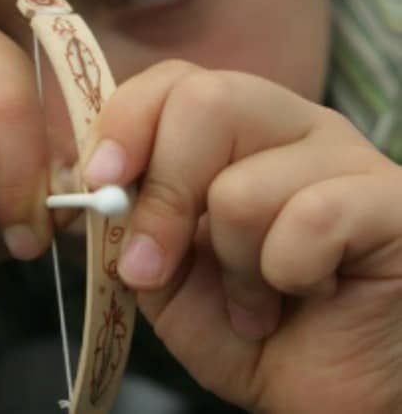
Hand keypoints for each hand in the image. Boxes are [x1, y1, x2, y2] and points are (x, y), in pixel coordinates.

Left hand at [83, 60, 401, 412]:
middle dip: (164, 198)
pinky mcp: (390, 198)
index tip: (100, 185)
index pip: (172, 82)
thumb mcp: (162, 277)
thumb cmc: (242, 326)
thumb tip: (93, 185)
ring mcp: (345, 155)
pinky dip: (286, 278)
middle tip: (154, 268)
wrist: (324, 386)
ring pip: (242, 184)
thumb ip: (128, 224)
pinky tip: (308, 294)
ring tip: (255, 300)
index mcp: (233, 133)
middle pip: (205, 102)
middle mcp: (288, 126)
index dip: (125, 125)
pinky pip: (310, 219)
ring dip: (232, 266)